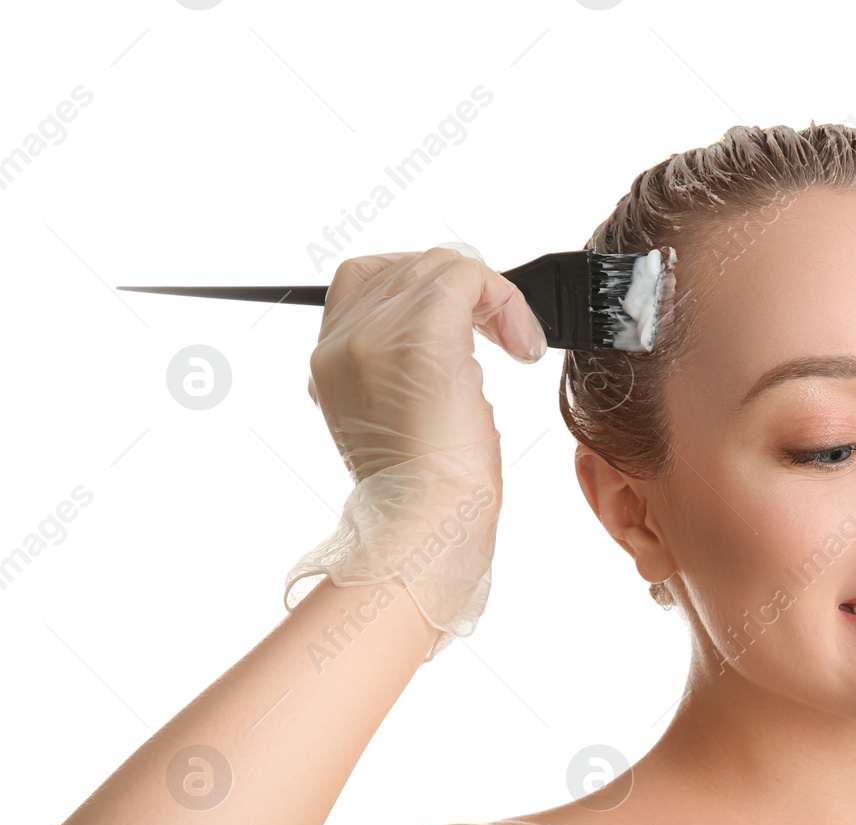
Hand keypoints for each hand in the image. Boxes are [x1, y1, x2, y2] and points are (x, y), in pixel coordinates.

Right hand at [287, 243, 546, 658]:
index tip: (466, 326)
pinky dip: (506, 300)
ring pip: (439, 266)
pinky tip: (524, 345)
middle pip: (405, 266)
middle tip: (501, 333)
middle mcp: (341, 342)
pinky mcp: (421, 338)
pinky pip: (467, 276)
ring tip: (517, 343)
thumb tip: (453, 346)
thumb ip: (404, 372)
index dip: (422, 289)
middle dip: (462, 289)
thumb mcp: (401, 420)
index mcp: (330, 362)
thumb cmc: (429, 494)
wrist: (428, 525)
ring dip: (491, 297)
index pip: (365, 282)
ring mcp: (375, 335)